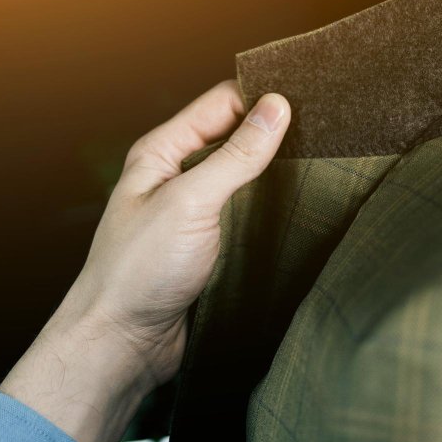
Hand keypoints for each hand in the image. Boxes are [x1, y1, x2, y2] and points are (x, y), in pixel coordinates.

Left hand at [0, 81, 290, 441]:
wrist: (121, 344)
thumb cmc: (138, 272)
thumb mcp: (191, 203)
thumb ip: (236, 155)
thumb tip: (276, 108)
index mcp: (161, 152)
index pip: (220, 103)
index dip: (261, 96)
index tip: (306, 98)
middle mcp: (175, 175)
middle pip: (233, 134)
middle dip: (272, 128)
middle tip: (320, 127)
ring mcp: (191, 209)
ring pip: (241, 173)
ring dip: (273, 167)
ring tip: (317, 159)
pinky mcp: (206, 242)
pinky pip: (243, 209)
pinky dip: (268, 201)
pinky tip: (294, 203)